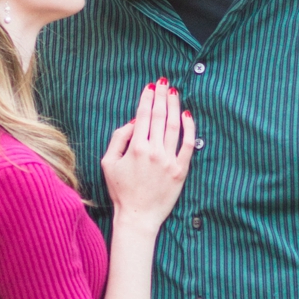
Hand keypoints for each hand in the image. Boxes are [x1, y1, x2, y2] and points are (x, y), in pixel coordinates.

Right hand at [100, 79, 195, 228]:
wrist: (138, 216)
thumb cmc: (121, 191)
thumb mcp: (108, 163)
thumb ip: (118, 139)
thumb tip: (134, 122)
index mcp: (135, 148)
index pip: (143, 115)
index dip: (147, 98)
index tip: (150, 86)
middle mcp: (153, 151)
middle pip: (160, 116)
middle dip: (161, 96)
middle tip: (163, 82)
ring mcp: (169, 160)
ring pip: (174, 126)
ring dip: (174, 106)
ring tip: (174, 93)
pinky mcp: (181, 170)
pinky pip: (188, 145)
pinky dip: (189, 129)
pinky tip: (188, 115)